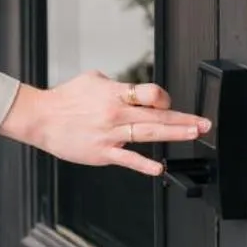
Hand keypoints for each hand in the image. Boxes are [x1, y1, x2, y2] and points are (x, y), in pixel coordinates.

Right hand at [0, 71, 210, 176]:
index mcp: (115, 93)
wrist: (41, 117)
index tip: (171, 104)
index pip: (149, 93)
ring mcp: (110, 134)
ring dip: (175, 134)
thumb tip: (133, 89)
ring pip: (149, 134)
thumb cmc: (65, 99)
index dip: (164, 98)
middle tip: (204, 123)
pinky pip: (127, 159)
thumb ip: (117, 85)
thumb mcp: (93, 79)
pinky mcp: (102, 152)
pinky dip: (144, 163)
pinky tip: (159, 167)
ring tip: (194, 135)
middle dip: (184, 119)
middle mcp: (116, 112)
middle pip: (157, 115)